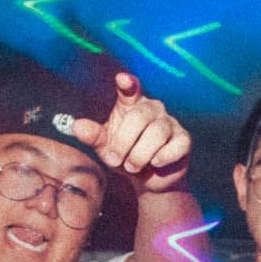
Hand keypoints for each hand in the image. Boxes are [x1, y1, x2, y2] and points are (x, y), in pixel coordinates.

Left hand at [72, 72, 190, 193]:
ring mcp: (170, 122)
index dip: (128, 83)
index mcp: (132, 104)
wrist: (149, 181)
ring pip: (157, 132)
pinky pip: (176, 146)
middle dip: (124, 142)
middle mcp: (153, 108)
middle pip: (139, 117)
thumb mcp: (106, 147)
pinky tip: (155, 164)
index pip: (131, 88)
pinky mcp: (184, 140)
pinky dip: (163, 157)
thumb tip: (76, 126)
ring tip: (132, 167)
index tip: (122, 79)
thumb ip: (93, 136)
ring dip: (140, 154)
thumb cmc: (125, 156)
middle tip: (114, 160)